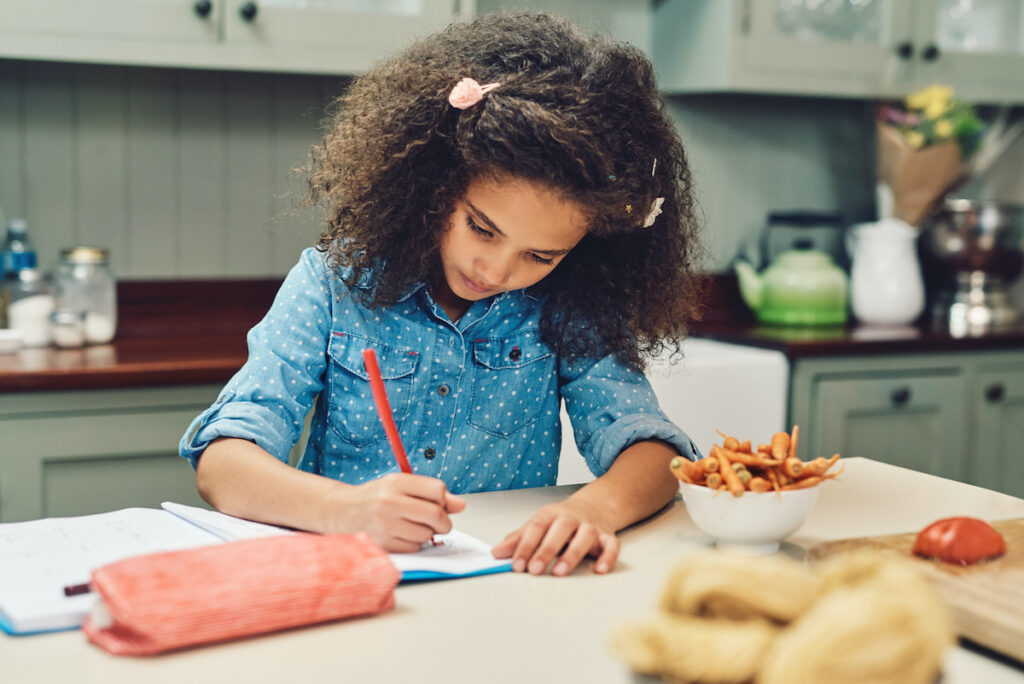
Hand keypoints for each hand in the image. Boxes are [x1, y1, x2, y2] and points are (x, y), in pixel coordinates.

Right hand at [320, 473, 465, 552]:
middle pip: (436, 514)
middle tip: (438, 522)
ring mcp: (385, 524)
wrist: (341, 511)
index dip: (443, 499)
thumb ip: (431, 493)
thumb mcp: (401, 486)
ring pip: (427, 534)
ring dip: (427, 533)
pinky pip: (414, 547)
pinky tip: (402, 535)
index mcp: (396, 482)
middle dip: (443, 522)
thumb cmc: (376, 497)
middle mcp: (390, 502)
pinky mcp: (383, 544)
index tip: (438, 503)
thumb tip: (461, 505)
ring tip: (413, 526)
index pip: (437, 490)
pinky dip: (414, 543)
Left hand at [491, 498, 618, 576]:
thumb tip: (496, 552)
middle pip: (560, 529)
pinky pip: (611, 545)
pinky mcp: (608, 536)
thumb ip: (518, 539)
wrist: (595, 506)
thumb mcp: (538, 524)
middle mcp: (572, 518)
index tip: (516, 564)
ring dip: (572, 554)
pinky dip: (608, 557)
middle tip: (534, 570)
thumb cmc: (561, 520)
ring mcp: (591, 526)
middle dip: (546, 550)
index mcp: (551, 514)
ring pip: (585, 536)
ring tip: (560, 572)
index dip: (525, 546)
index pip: (536, 527)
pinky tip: (599, 570)